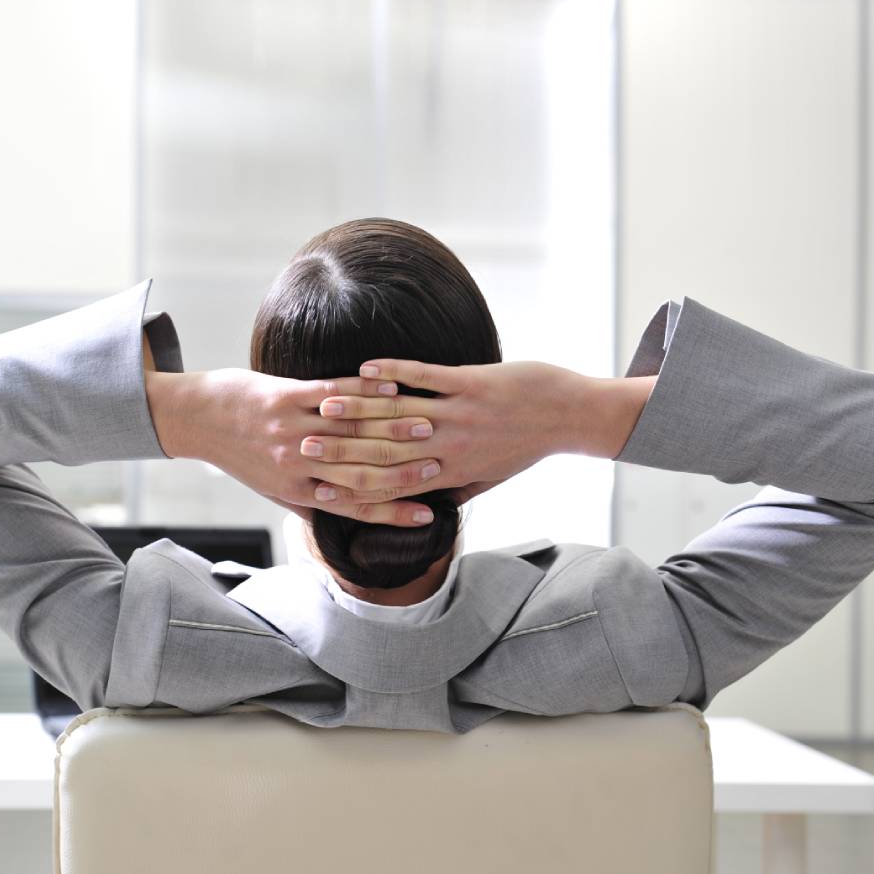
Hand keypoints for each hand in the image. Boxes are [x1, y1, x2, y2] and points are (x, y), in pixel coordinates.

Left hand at [144, 368, 444, 526]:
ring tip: (429, 425)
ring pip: (353, 432)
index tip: (429, 516)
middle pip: (360, 470)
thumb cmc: (239, 455)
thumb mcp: (274, 487)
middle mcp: (295, 463)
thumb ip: (312, 499)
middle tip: (442, 465)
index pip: (354, 507)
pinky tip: (394, 388)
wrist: (195, 418)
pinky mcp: (284, 395)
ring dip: (394, 428)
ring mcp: (290, 428)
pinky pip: (332, 394)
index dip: (393, 513)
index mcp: (297, 491)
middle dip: (405, 469)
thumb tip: (352, 513)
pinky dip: (365, 392)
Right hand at [299, 359, 588, 509]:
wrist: (570, 415)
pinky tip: (366, 368)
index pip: (392, 483)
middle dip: (342, 447)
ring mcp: (461, 413)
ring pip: (398, 413)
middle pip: (385, 450)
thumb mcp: (491, 477)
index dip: (353, 483)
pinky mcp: (472, 383)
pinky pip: (425, 377)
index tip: (320, 480)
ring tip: (323, 405)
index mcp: (452, 472)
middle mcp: (451, 447)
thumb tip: (427, 505)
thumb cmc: (527, 446)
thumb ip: (457, 489)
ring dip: (358, 408)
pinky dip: (394, 371)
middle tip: (303, 443)